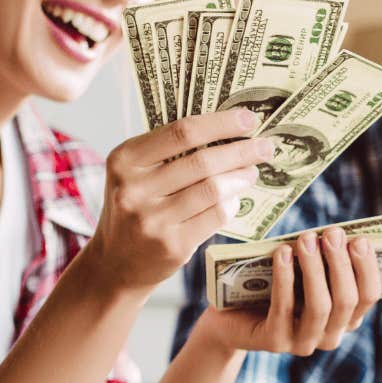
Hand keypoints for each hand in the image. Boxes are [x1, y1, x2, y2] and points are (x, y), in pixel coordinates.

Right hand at [83, 110, 272, 292]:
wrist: (117, 264)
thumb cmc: (135, 209)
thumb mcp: (136, 175)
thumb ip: (168, 153)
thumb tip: (228, 130)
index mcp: (124, 160)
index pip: (181, 132)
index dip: (220, 123)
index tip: (248, 118)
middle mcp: (134, 189)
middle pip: (202, 161)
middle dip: (241, 151)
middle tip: (265, 146)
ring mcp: (153, 220)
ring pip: (213, 189)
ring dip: (241, 177)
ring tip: (252, 172)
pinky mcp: (173, 245)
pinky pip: (216, 216)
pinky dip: (232, 204)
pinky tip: (236, 199)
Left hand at [194, 229, 381, 355]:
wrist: (232, 316)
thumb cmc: (276, 285)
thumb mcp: (305, 272)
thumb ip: (324, 260)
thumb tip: (336, 233)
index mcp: (346, 318)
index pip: (369, 296)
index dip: (367, 267)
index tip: (361, 238)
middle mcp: (331, 336)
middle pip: (347, 300)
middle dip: (341, 263)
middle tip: (332, 232)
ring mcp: (304, 343)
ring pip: (320, 306)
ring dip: (315, 268)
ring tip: (306, 238)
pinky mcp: (276, 342)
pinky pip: (284, 308)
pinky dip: (285, 277)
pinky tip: (282, 252)